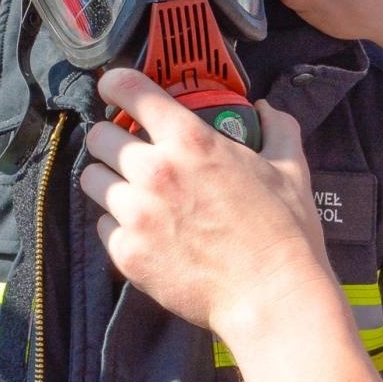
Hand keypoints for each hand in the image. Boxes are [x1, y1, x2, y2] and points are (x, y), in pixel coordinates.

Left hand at [79, 69, 334, 337]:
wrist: (273, 298)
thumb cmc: (284, 232)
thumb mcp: (290, 169)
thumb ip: (276, 129)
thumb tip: (266, 107)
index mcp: (190, 140)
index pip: (130, 90)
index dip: (116, 83)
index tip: (113, 88)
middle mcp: (154, 170)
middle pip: (99, 136)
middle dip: (112, 139)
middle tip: (129, 151)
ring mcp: (135, 213)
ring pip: (92, 179)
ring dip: (110, 181)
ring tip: (134, 193)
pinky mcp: (126, 252)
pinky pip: (102, 224)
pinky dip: (118, 225)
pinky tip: (145, 232)